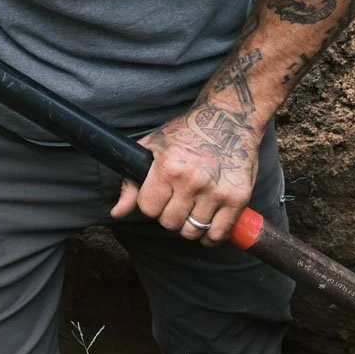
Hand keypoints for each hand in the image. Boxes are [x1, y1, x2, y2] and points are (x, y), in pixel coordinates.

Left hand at [110, 101, 263, 245]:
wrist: (229, 118)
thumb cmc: (187, 132)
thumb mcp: (153, 148)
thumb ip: (131, 183)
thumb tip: (116, 214)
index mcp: (168, 168)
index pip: (148, 209)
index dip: (152, 204)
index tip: (160, 195)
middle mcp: (192, 181)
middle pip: (169, 223)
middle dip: (170, 215)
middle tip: (178, 201)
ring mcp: (216, 191)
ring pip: (192, 231)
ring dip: (190, 225)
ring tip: (193, 209)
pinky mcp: (238, 198)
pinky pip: (218, 234)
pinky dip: (211, 235)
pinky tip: (208, 223)